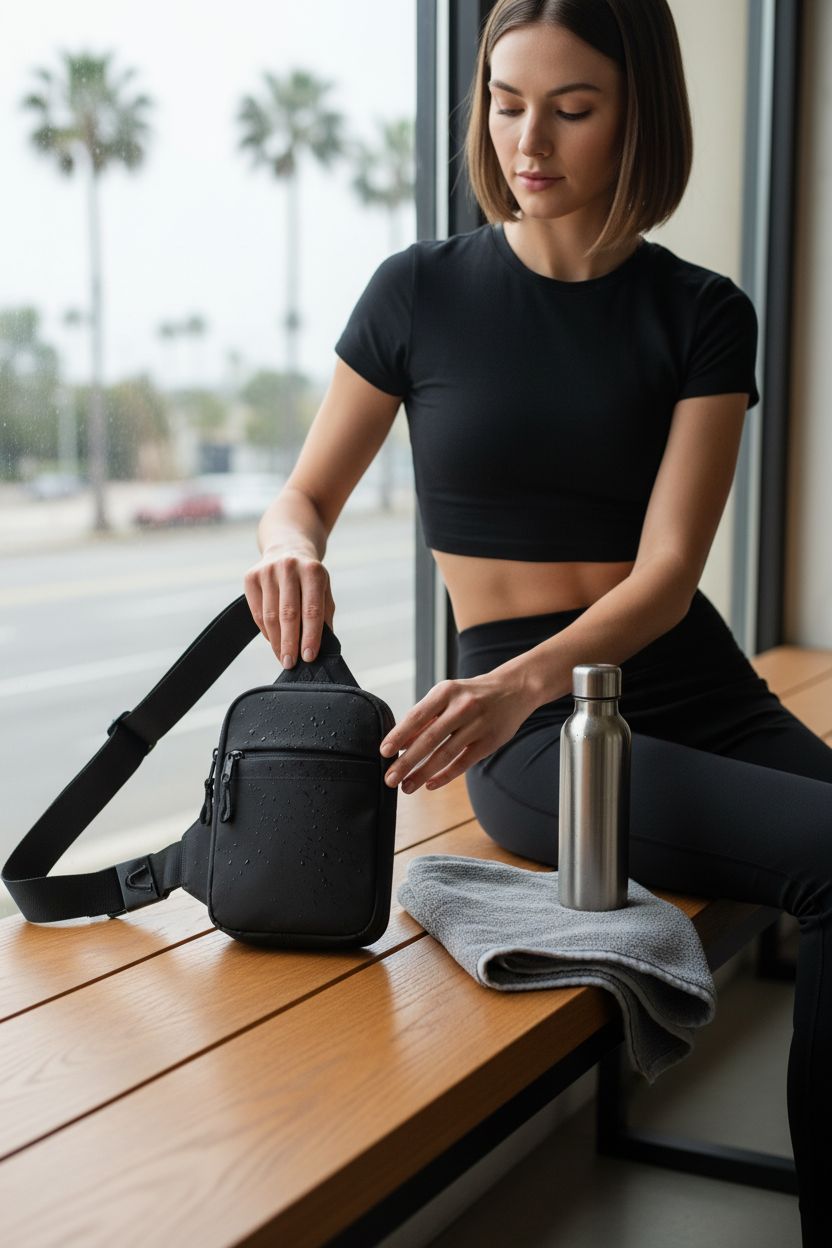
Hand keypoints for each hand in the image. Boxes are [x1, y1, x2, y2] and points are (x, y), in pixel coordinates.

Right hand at [243, 547, 335, 667]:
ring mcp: (267, 571)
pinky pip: (257, 612)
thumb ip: (324, 615)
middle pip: (288, 614)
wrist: (288, 547)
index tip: (308, 657)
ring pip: (270, 616)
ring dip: (276, 641)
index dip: (310, 636)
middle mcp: (289, 568)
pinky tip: (273, 641)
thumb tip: (322, 645)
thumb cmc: (310, 576)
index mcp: (313, 571)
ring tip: (282, 657)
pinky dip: (265, 631)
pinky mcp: (251, 577)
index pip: (312, 610)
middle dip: (289, 643)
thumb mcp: (323, 589)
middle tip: (290, 664)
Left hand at [378, 664, 539, 793]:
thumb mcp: (446, 697)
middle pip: (429, 739)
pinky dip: (445, 776)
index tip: (384, 752)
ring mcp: (478, 725)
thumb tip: (400, 744)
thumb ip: (424, 718)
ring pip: (445, 754)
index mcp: (446, 692)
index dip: (399, 735)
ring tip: (406, 787)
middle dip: (407, 762)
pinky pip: (463, 763)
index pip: (417, 716)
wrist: (514, 690)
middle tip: (390, 779)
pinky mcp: (489, 742)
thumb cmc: (470, 695)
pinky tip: (430, 784)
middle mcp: (462, 707)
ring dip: (423, 773)